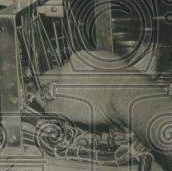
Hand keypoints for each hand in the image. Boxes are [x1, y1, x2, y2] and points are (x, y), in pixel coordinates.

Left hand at [37, 50, 162, 126]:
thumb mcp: (110, 63)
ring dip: (49, 96)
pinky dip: (52, 110)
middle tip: (56, 89)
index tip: (75, 81)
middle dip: (53, 82)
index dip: (70, 74)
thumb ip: (96, 66)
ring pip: (46, 91)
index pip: (67, 65)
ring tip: (52, 102)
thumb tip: (96, 70)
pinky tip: (58, 112)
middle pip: (51, 75)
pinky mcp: (63, 105)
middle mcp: (68, 70)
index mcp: (79, 58)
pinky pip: (49, 108)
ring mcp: (63, 88)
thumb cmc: (125, 81)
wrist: (125, 95)